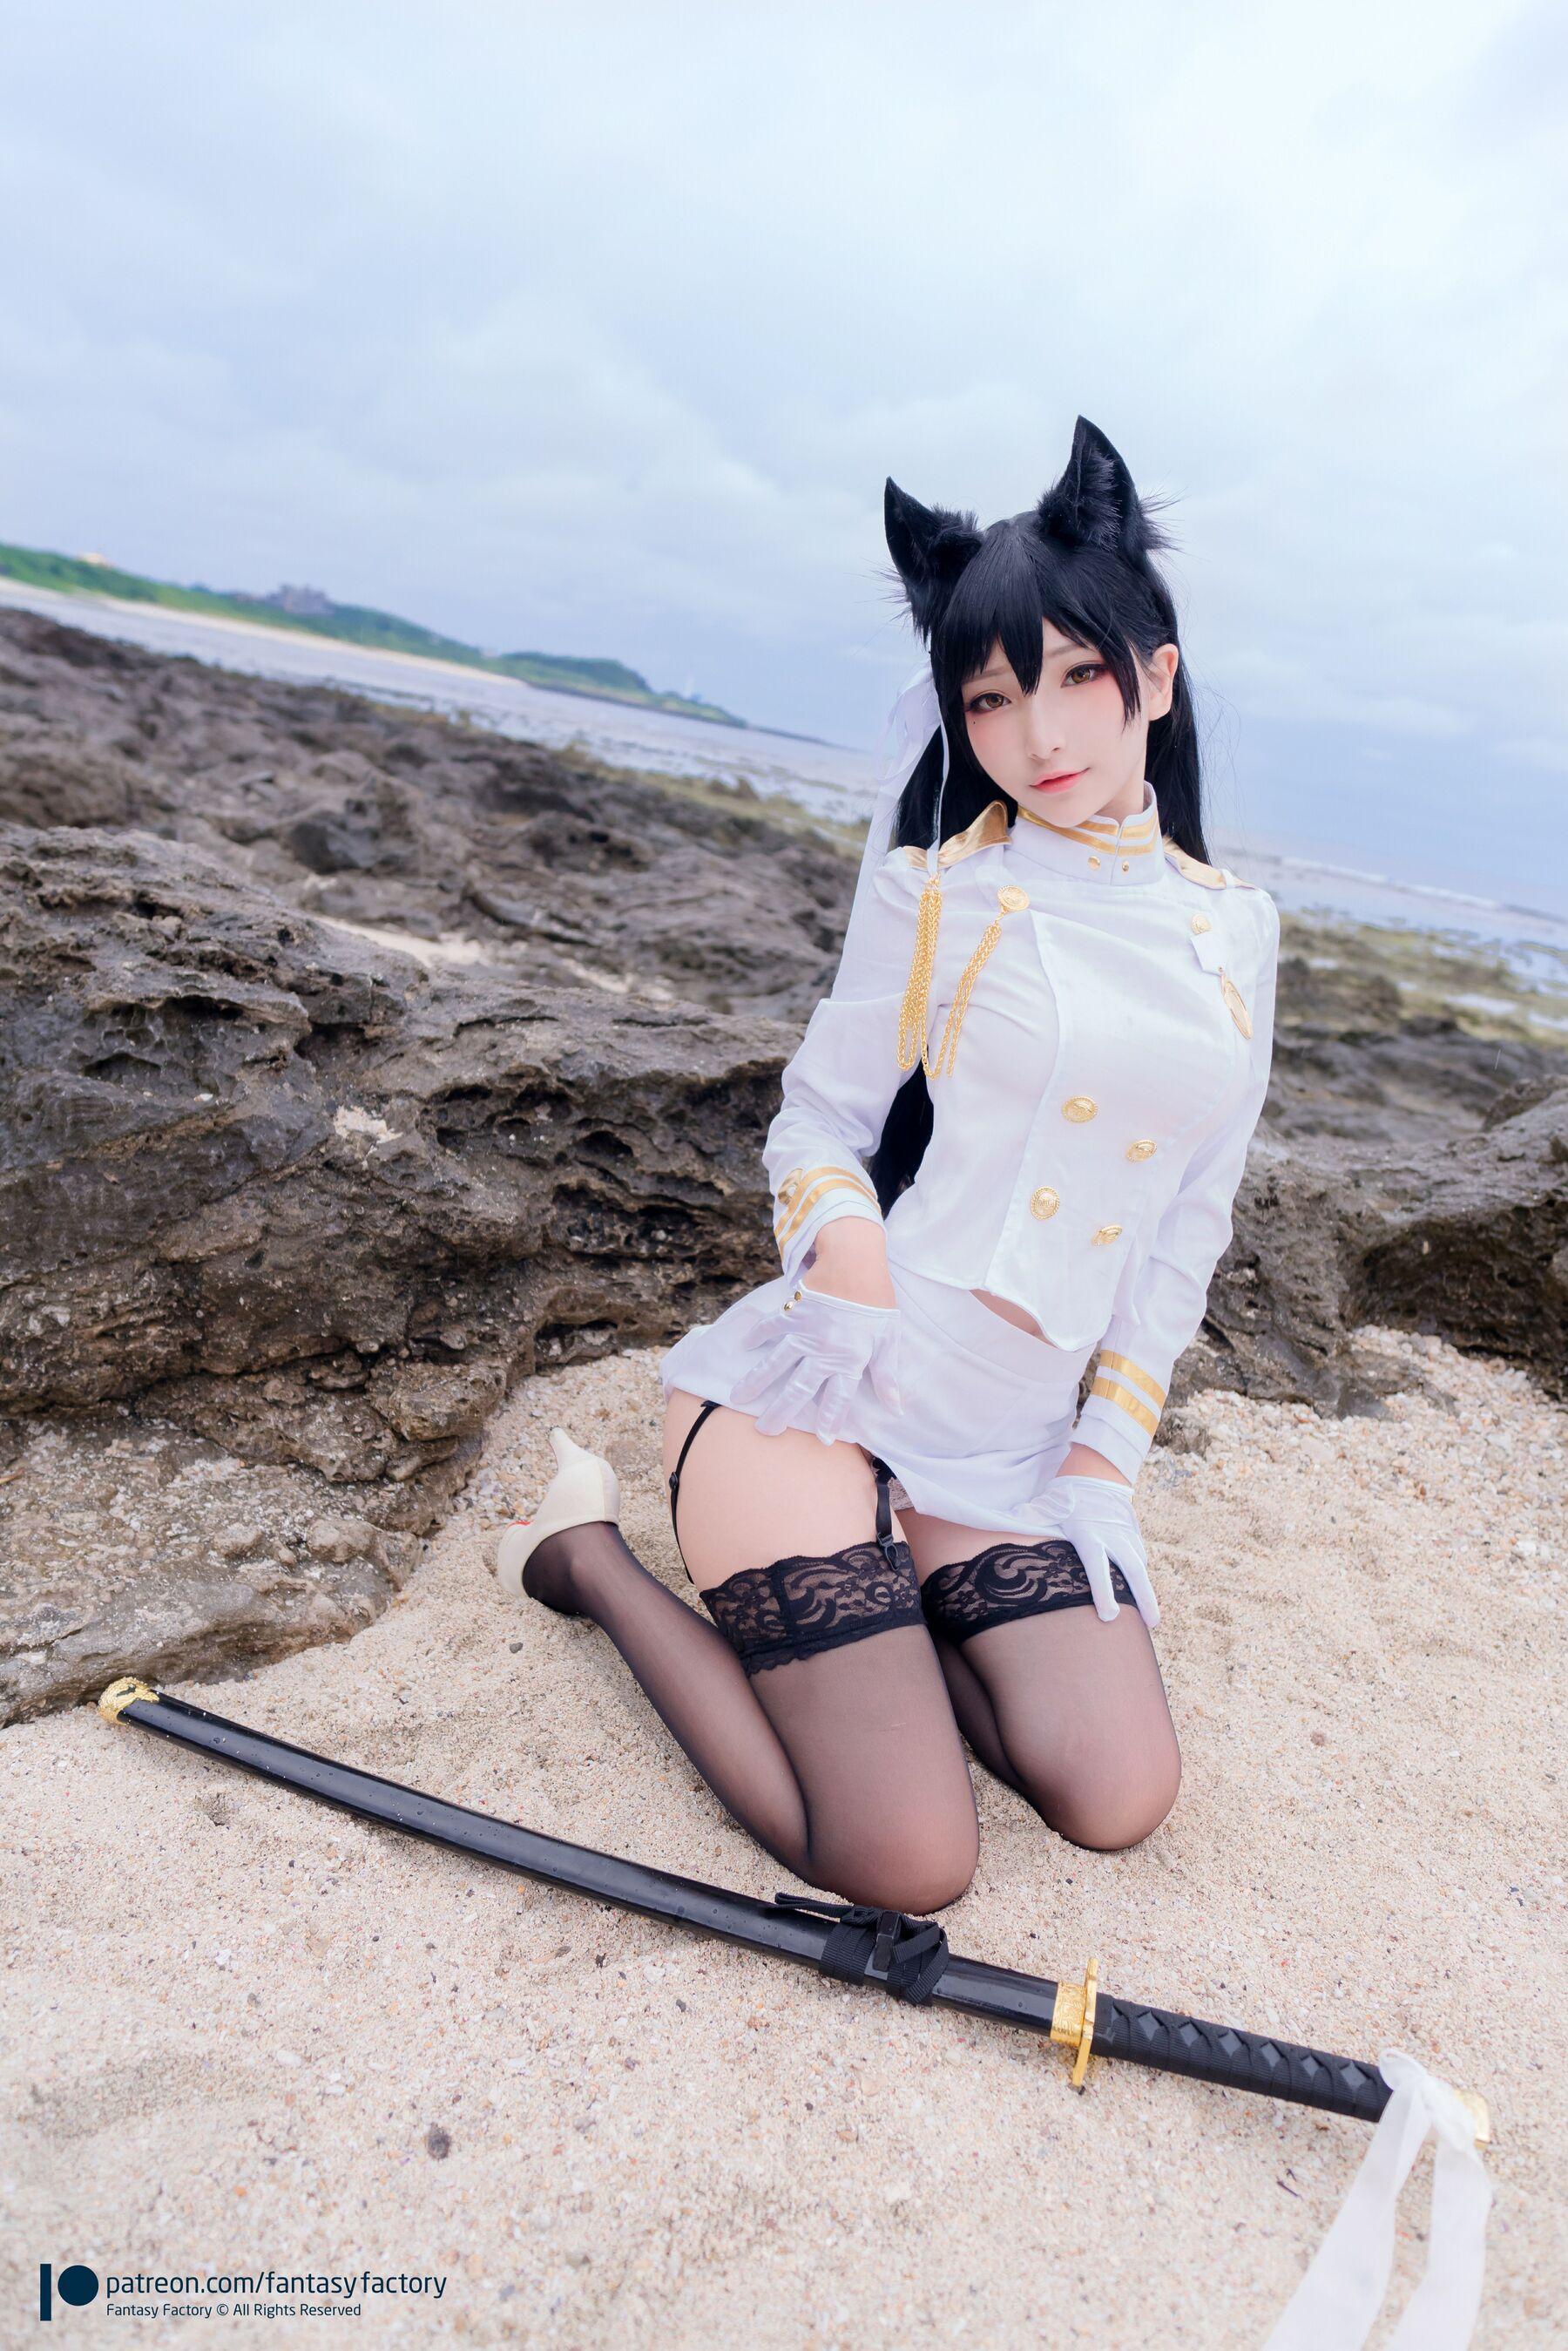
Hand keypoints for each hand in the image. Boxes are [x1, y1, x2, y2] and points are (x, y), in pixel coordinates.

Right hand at [728, 1283, 901, 1445]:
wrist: (857, 1262)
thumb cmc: (877, 1302)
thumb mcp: (888, 1340)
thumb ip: (887, 1375)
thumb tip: (896, 1409)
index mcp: (850, 1359)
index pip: (838, 1398)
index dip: (830, 1419)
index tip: (821, 1440)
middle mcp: (824, 1351)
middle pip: (799, 1388)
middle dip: (782, 1411)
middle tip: (766, 1430)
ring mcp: (805, 1332)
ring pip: (776, 1363)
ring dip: (757, 1381)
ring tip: (738, 1398)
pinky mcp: (792, 1312)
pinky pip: (770, 1326)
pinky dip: (756, 1335)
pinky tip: (744, 1346)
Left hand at [1025, 1475, 1159, 1629]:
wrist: (1096, 1472)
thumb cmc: (1067, 1496)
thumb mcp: (1048, 1507)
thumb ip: (1031, 1517)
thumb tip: (1009, 1521)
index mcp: (1088, 1534)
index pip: (1097, 1567)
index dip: (1103, 1592)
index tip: (1109, 1616)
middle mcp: (1112, 1536)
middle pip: (1132, 1570)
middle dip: (1144, 1598)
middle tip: (1151, 1623)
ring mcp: (1126, 1534)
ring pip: (1140, 1565)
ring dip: (1147, 1591)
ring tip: (1152, 1618)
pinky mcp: (1134, 1532)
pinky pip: (1139, 1556)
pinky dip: (1140, 1574)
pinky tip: (1142, 1593)